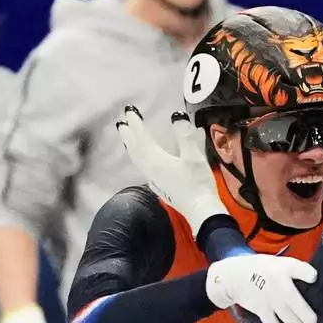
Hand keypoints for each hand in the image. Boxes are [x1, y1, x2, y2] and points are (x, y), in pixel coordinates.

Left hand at [117, 107, 223, 235]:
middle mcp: (150, 170)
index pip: (142, 138)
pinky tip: (144, 160)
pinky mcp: (160, 187)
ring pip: (138, 160)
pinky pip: (144, 168)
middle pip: (135, 150)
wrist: (201, 211)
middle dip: (128, 135)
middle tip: (121, 123)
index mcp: (156, 161)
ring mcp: (154, 180)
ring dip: (132, 147)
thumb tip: (177, 116)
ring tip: (128, 139)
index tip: (129, 111)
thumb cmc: (198, 183)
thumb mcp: (194, 156)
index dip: (136, 124)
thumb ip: (185, 135)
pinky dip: (140, 158)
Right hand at [206, 253, 317, 322]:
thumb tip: (316, 282)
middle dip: (305, 312)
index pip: (300, 269)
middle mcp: (278, 283)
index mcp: (284, 267)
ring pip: (286, 316)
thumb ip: (296, 271)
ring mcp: (270, 298)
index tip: (313, 279)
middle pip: (293, 298)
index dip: (309, 275)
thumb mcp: (279, 262)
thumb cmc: (263, 269)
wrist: (235, 276)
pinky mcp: (262, 310)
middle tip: (313, 322)